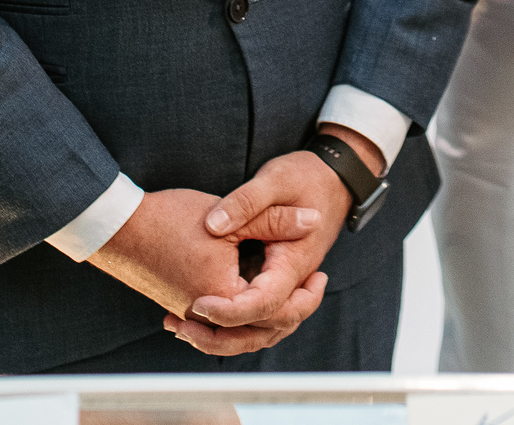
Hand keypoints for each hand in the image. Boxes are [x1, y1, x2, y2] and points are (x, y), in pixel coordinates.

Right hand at [87, 186, 306, 320]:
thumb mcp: (233, 214)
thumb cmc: (171, 218)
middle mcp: (206, 317)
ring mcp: (191, 317)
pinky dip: (242, 316)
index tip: (321, 276)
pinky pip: (220, 324)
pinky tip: (251, 297)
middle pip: (260, 331)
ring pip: (240, 331)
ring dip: (266, 317)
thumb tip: (314, 222)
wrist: (120, 227)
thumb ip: (275, 221)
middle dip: (291, 313)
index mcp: (224, 298)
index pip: (276, 311)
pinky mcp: (182, 308)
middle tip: (312, 289)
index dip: (304, 296)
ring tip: (289, 294)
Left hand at [169, 130, 381, 355]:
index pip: (264, 303)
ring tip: (183, 329)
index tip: (197, 304)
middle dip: (222, 337)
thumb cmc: (304, 176)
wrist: (332, 178)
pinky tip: (201, 314)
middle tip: (182, 327)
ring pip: (264, 331)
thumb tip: (214, 224)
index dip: (230, 311)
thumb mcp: (273, 180)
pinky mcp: (280, 281)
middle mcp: (295, 281)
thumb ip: (245, 202)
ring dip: (225, 338)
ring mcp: (290, 284)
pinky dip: (235, 325)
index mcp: (293, 261)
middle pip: (266, 329)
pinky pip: (262, 317)